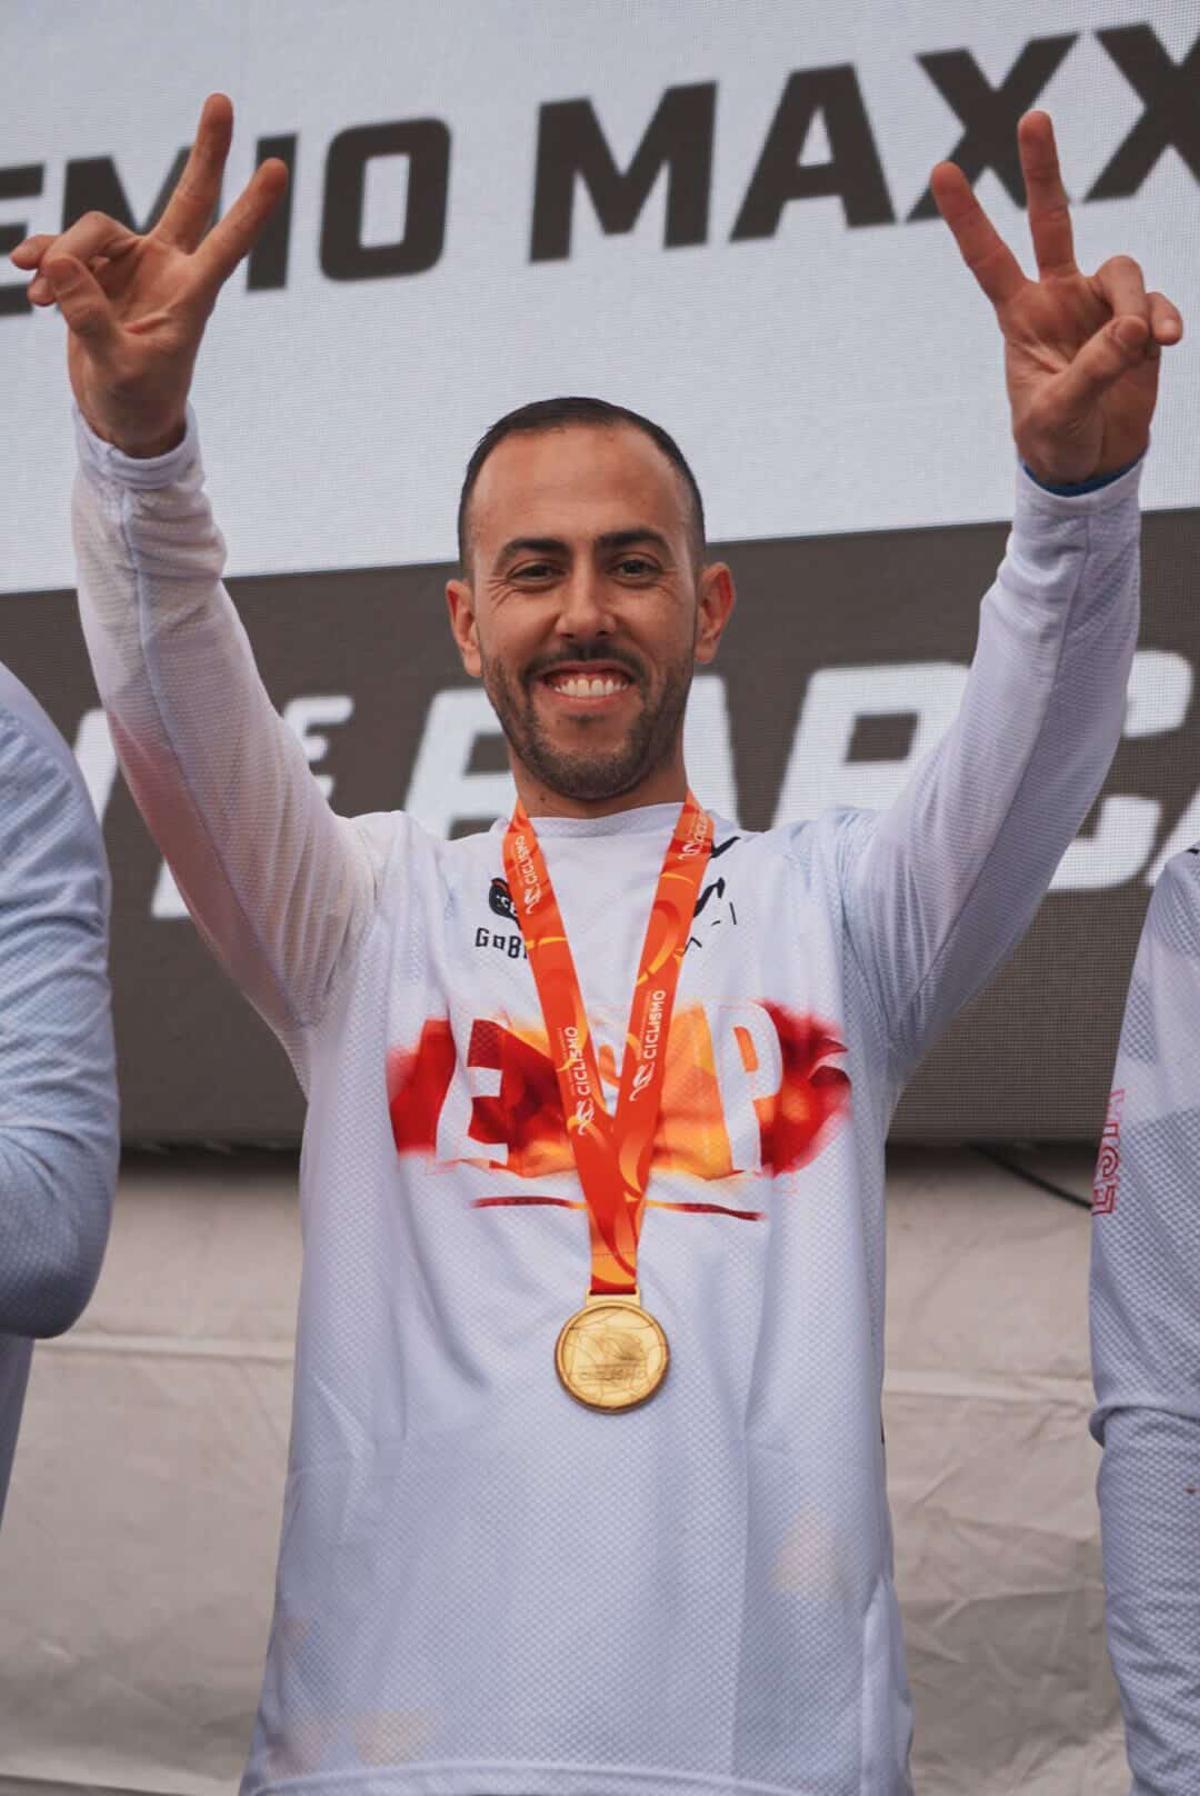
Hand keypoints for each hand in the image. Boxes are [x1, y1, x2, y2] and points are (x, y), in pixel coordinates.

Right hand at [9, 94, 285, 456]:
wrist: (117, 418)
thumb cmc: (137, 400)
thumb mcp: (119, 368)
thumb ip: (91, 318)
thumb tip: (57, 265)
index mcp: (191, 296)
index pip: (226, 244)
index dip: (251, 208)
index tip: (279, 167)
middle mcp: (166, 269)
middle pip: (190, 198)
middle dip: (208, 152)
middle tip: (223, 99)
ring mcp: (132, 266)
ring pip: (93, 231)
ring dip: (62, 257)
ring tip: (40, 300)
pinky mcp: (96, 271)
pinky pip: (65, 248)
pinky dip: (44, 260)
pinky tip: (24, 276)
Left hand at [932, 111, 1181, 484]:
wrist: (1090, 467)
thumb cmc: (1054, 442)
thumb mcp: (1058, 413)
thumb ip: (1092, 371)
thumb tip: (1133, 330)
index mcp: (1020, 316)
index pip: (988, 258)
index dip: (967, 216)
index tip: (943, 170)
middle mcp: (1058, 299)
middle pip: (1051, 220)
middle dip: (1042, 169)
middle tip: (1032, 117)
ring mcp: (1099, 307)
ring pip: (1121, 270)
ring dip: (1133, 303)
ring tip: (1140, 344)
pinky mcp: (1138, 324)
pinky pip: (1154, 304)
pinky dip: (1160, 318)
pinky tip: (1165, 342)